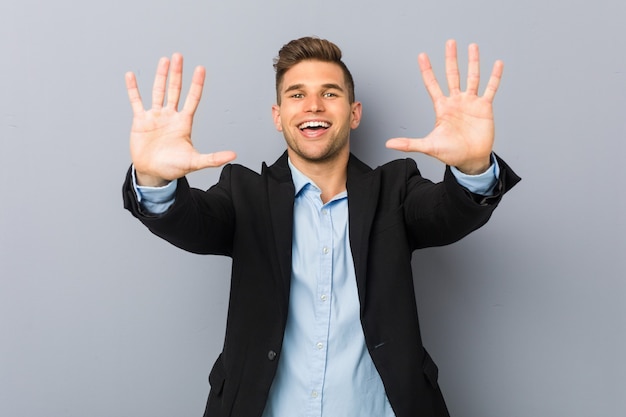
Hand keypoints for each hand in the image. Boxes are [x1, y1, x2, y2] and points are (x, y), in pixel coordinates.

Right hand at [126, 53, 235, 185]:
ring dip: (161, 76)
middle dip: (177, 73)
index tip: (201, 69)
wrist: (153, 173)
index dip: (197, 84)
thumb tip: (233, 155)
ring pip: (159, 91)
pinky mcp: (141, 121)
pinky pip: (136, 101)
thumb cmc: (173, 167)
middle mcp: (170, 116)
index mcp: (184, 123)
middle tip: (179, 56)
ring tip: (164, 60)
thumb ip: (213, 158)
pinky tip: (131, 75)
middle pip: (175, 90)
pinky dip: (133, 89)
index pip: (192, 99)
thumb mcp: (194, 162)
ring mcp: (156, 117)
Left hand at [386, 40, 502, 173]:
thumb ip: (409, 143)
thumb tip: (388, 144)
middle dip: (451, 59)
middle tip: (450, 43)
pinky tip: (497, 64)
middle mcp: (456, 102)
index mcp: (442, 108)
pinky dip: (494, 77)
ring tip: (472, 46)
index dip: (427, 71)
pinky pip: (490, 88)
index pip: (432, 85)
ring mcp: (470, 103)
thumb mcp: (428, 146)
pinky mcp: (484, 107)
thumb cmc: (450, 153)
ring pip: (472, 77)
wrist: (470, 160)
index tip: (422, 56)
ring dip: (473, 62)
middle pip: (452, 75)